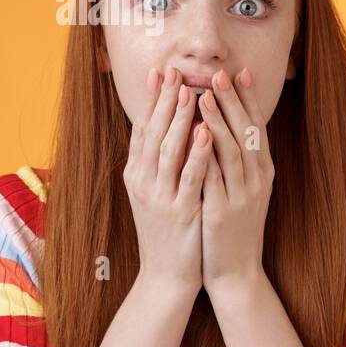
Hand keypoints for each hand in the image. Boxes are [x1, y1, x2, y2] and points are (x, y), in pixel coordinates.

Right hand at [122, 65, 213, 298]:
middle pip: (153, 132)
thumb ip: (158, 162)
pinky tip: (208, 133)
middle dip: (165, 100)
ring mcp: (160, 196)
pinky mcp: (180, 211)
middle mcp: (143, 181)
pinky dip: (198, 153)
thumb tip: (166, 126)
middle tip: (175, 71)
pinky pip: (190, 177)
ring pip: (169, 150)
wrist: (167, 275)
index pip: (143, 128)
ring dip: (181, 120)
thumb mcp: (156, 192)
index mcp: (137, 174)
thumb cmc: (167, 230)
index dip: (152, 100)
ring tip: (192, 93)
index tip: (160, 72)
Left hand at [198, 67, 273, 297]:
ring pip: (233, 151)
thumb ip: (238, 160)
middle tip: (220, 74)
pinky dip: (205, 155)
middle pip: (247, 133)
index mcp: (263, 172)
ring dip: (219, 121)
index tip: (240, 73)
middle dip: (234, 101)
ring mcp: (242, 196)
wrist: (236, 271)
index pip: (258, 128)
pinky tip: (194, 136)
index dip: (249, 100)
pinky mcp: (222, 212)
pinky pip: (213, 178)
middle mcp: (258, 180)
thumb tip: (227, 126)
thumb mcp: (243, 190)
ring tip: (205, 96)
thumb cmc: (233, 228)